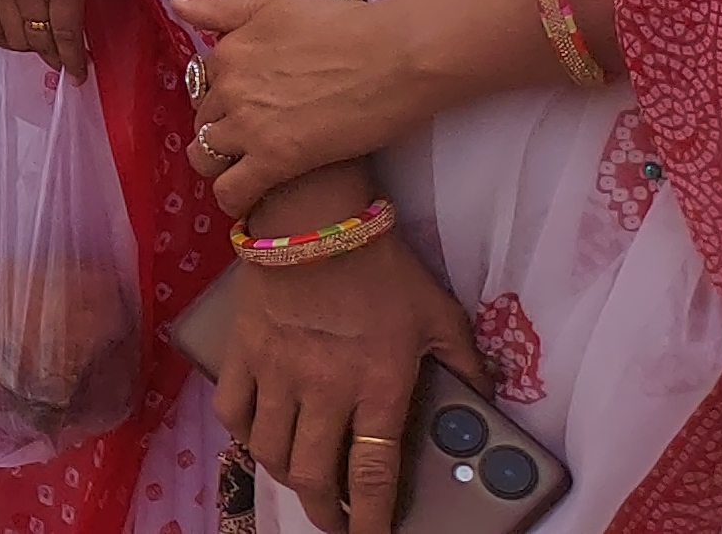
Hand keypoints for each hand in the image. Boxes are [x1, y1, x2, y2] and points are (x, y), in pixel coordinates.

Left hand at [177, 0, 440, 213]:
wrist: (394, 55)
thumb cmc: (345, 24)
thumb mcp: (275, 3)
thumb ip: (223, 8)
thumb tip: (175, 2)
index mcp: (227, 52)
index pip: (205, 84)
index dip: (224, 97)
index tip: (247, 106)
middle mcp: (228, 88)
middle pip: (204, 120)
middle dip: (221, 130)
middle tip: (253, 139)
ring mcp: (248, 125)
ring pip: (206, 156)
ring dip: (218, 165)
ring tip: (243, 170)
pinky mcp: (276, 159)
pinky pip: (232, 190)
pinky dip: (231, 199)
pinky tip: (245, 202)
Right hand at [214, 215, 481, 533]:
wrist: (314, 217)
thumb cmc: (383, 268)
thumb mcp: (440, 315)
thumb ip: (466, 363)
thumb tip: (488, 399)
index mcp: (377, 386)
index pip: (371, 475)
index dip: (370, 520)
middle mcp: (323, 389)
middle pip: (313, 476)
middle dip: (325, 513)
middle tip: (335, 520)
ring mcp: (277, 372)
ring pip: (270, 451)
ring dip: (286, 478)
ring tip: (301, 481)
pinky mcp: (243, 352)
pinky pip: (233, 412)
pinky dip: (244, 436)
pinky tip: (260, 437)